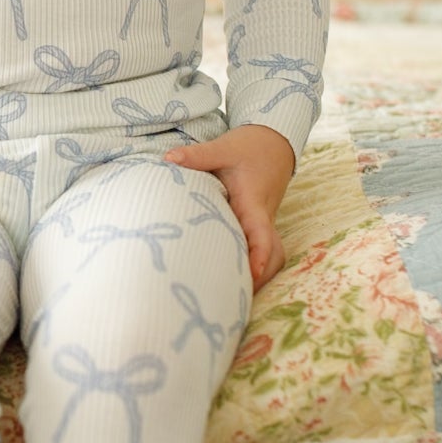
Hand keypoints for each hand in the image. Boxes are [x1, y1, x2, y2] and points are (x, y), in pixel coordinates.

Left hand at [163, 124, 294, 292]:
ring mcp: (262, 225)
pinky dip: (253, 267)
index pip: (261, 233)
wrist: (273, 144)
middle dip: (260, 277)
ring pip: (271, 258)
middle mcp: (262, 219)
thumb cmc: (249, 147)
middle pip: (273, 256)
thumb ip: (197, 156)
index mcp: (254, 203)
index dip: (259, 255)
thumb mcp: (223, 148)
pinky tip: (230, 278)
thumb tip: (168, 160)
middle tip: (236, 298)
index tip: (251, 274)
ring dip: (258, 276)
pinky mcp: (257, 227)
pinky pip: (261, 252)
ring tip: (232, 296)